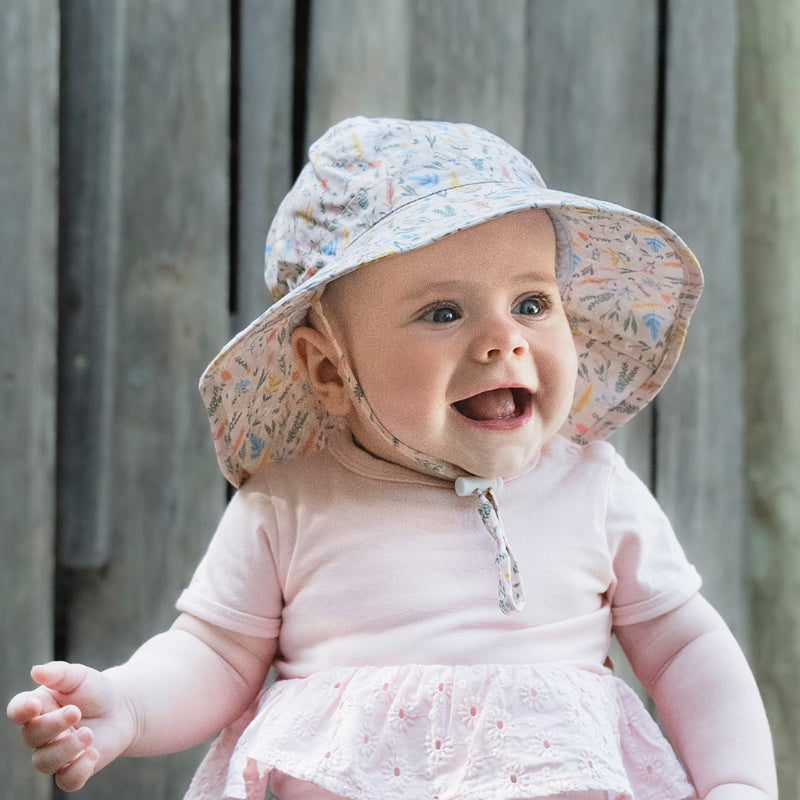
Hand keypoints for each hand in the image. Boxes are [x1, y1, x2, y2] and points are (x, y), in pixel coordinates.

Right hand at [6, 661, 136, 791]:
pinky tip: (93, 753)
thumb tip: (36, 670)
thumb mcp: (80, 676)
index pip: (17, 711)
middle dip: (53, 725)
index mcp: (37, 707)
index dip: (21, 711)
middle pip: (32, 736)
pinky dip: (78, 770)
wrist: (122, 708)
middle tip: (76, 711)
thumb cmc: (94, 690)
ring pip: (45, 762)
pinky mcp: (74, 768)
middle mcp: (41, 733)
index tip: (34, 705)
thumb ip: (59, 673)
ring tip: (89, 733)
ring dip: (66, 748)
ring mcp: (56, 753)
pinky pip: (67, 780)